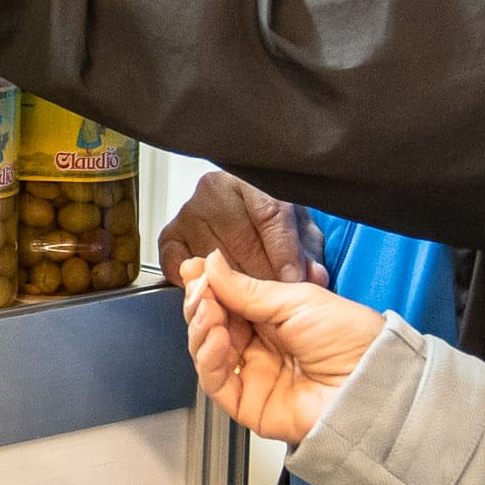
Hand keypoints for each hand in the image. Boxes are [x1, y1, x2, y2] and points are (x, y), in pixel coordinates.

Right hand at [158, 169, 312, 288]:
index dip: (284, 250)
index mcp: (251, 178)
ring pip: (212, 257)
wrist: (248, 220)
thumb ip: (308, 252)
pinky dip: (200, 284)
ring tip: (256, 307)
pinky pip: (178, 266)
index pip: (269, 212)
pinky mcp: (170, 238)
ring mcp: (187, 214)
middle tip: (280, 300)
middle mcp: (213, 190)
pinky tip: (221, 296)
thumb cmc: (275, 226)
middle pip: (239, 238)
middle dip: (263, 275)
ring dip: (235, 288)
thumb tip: (314, 275)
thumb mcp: (301, 233)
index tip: (295, 278)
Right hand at [176, 249, 388, 448]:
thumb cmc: (352, 341)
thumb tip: (212, 266)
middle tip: (200, 287)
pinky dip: (207, 359)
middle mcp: (262, 348)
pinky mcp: (250, 404)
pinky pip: (216, 383)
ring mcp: (255, 376)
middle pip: (212, 327)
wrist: (372, 381)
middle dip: (201, 304)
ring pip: (208, 353)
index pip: (228, 302)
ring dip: (200, 328)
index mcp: (275, 320)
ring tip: (208, 310)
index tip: (194, 269)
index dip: (208, 286)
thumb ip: (248, 289)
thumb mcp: (296, 300)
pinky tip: (213, 337)